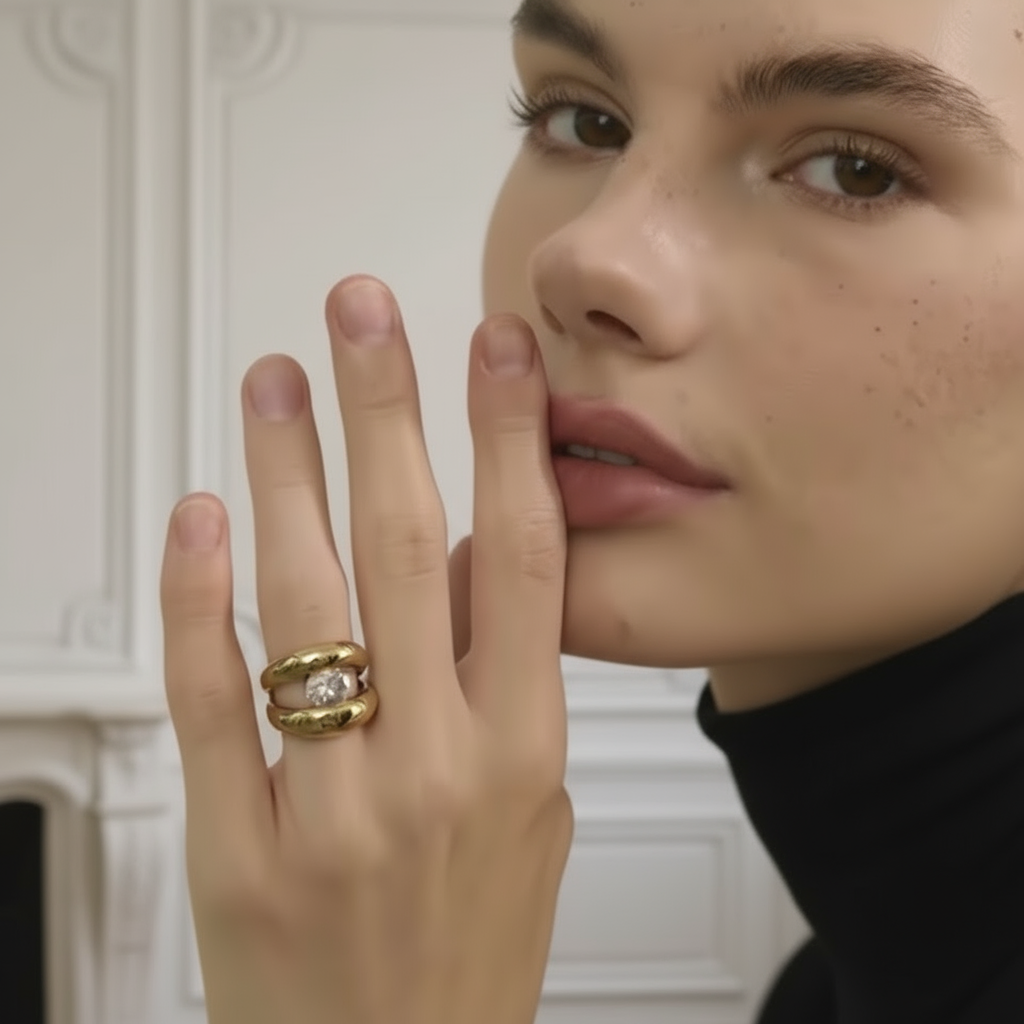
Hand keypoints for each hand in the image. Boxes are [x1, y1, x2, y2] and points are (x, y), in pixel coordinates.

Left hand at [160, 277, 571, 1023]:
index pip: (528, 556)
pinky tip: (199, 520)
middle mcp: (434, 766)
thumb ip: (509, 686)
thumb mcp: (536, 818)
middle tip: (366, 316)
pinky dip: (200, 601)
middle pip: (413, 547)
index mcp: (522, 754)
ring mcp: (333, 806)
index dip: (511, 438)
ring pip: (306, 601)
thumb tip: (475, 564)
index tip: (496, 351)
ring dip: (288, 474)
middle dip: (388, 410)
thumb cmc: (470, 954)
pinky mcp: (240, 846)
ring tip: (277, 384)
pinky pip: (212, 701)